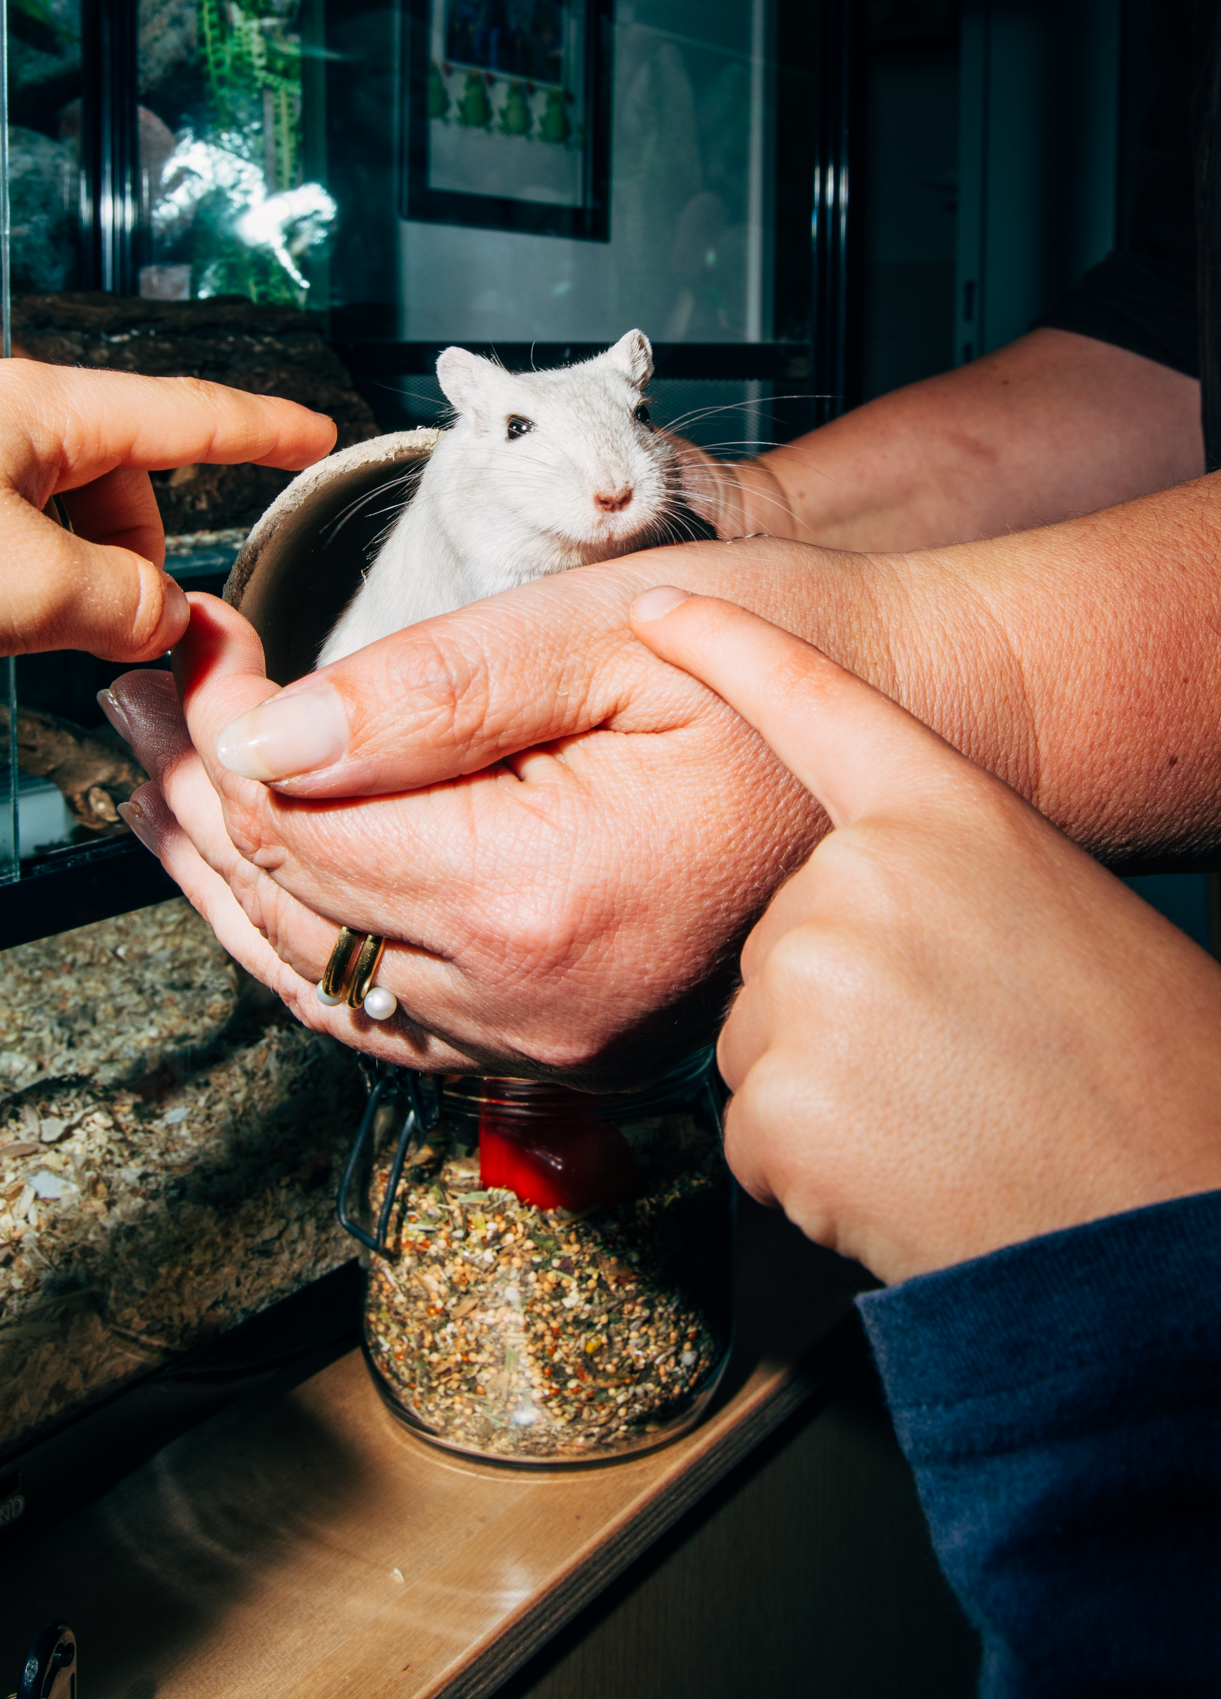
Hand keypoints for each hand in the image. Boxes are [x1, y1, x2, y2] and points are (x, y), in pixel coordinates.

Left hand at [0, 357, 336, 671]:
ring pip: (58, 523)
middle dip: (140, 557)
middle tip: (120, 631)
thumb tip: (160, 622)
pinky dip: (15, 590)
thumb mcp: (26, 586)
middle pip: (121, 482)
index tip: (316, 432)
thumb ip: (124, 605)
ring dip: (71, 585)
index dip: (263, 428)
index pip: (186, 412)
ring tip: (27, 633)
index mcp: (41, 410)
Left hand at [105, 534, 909, 1078]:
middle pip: (303, 911)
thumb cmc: (781, 660)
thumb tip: (264, 738)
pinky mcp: (573, 1039)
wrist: (910, 728)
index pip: (310, 827)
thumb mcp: (600, 634)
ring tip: (161, 794)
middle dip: (201, 800)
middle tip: (139, 710)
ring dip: (237, 884)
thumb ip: (425, 693)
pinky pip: (398, 1021)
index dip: (222, 736)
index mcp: (550, 895)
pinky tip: (267, 887)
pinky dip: (316, 948)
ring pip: (329, 981)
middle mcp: (545, 1001)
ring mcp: (561, 1039)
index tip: (188, 652)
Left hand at [630, 587, 1220, 1283]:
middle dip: (833, 999)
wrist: (1169, 1214)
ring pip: (758, 1032)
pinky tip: (908, 1166)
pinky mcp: (776, 1102)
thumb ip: (935, 874)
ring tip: (943, 1113)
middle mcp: (862, 879)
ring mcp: (811, 986)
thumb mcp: (1051, 909)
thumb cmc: (1138, 1066)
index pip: (813, 703)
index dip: (729, 649)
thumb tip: (841, 899)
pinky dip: (814, 1162)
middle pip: (778, 930)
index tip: (661, 616)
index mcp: (947, 815)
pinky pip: (754, 1124)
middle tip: (951, 1051)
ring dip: (826, 1083)